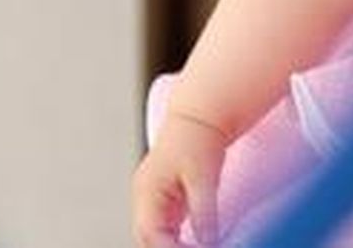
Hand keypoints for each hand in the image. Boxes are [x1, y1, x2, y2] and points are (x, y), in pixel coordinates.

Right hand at [132, 109, 225, 245]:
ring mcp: (153, 199)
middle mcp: (145, 196)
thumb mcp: (204, 175)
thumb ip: (203, 210)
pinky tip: (194, 245)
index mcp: (147, 189)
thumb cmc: (198, 140)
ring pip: (154, 236)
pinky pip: (165, 229)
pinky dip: (176, 241)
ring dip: (170, 247)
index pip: (149, 231)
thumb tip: (208, 241)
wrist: (199, 117)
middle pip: (146, 238)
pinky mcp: (165, 201)